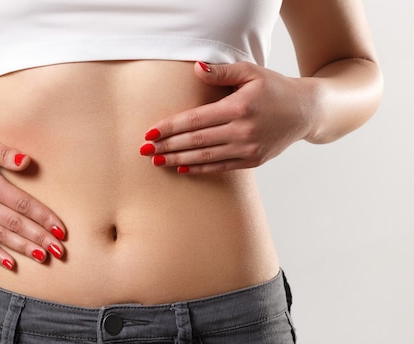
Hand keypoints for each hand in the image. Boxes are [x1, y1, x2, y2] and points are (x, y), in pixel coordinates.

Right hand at [0, 131, 65, 269]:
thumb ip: (3, 152)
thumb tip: (27, 162)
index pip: (23, 204)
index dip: (44, 218)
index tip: (61, 230)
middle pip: (16, 225)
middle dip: (41, 238)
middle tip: (60, 251)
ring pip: (1, 237)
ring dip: (24, 249)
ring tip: (44, 258)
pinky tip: (12, 265)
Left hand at [140, 61, 313, 173]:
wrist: (305, 112)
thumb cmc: (274, 89)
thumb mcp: (251, 72)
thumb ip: (222, 72)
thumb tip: (196, 69)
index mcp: (239, 107)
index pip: (196, 119)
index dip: (171, 127)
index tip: (150, 132)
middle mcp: (243, 130)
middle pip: (196, 140)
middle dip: (167, 146)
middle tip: (145, 150)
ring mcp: (249, 148)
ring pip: (206, 156)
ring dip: (178, 159)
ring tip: (157, 161)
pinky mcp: (253, 161)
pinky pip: (220, 167)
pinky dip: (199, 167)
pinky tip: (181, 167)